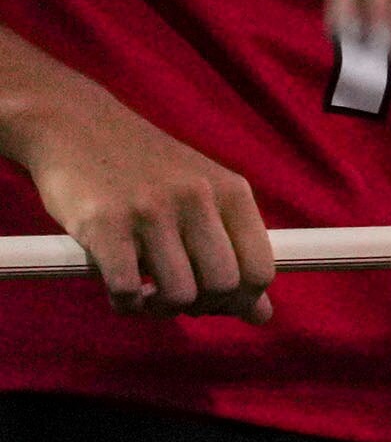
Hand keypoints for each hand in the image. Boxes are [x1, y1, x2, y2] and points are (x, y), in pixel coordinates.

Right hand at [17, 92, 272, 321]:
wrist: (76, 125)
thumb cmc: (144, 169)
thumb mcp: (201, 196)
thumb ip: (234, 250)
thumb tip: (263, 316)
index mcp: (230, 191)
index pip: (260, 269)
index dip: (242, 299)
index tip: (218, 301)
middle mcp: (197, 199)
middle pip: (223, 287)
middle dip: (203, 306)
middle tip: (177, 297)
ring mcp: (150, 211)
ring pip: (178, 295)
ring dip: (161, 308)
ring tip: (147, 294)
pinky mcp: (104, 225)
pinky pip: (127, 290)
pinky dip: (126, 304)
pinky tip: (121, 291)